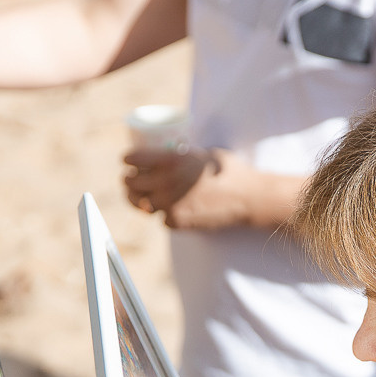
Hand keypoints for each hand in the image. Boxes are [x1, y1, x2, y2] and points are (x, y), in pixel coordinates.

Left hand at [123, 147, 251, 229]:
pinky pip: (161, 218)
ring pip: (141, 203)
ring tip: (143, 198)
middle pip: (130, 182)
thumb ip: (183, 157)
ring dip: (140, 200)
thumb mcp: (204, 154)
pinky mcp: (177, 222)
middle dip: (129, 181)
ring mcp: (170, 203)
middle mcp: (166, 180)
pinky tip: (175, 210)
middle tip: (130, 181)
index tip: (127, 162)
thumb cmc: (231, 172)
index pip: (132, 159)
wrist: (248, 199)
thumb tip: (171, 154)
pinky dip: (165, 215)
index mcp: (171, 159)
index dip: (128, 160)